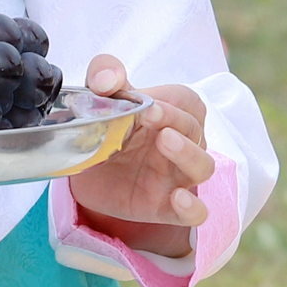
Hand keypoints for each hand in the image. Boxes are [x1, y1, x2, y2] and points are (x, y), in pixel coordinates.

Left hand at [65, 56, 214, 259]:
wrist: (82, 168)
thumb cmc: (106, 125)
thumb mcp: (101, 95)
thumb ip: (104, 74)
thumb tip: (108, 78)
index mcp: (172, 111)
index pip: (187, 101)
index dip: (171, 103)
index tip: (147, 104)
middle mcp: (183, 142)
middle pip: (194, 130)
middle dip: (174, 121)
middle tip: (149, 115)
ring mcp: (177, 176)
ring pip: (203, 166)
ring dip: (188, 154)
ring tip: (165, 142)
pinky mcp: (166, 206)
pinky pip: (195, 211)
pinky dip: (192, 207)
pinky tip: (178, 199)